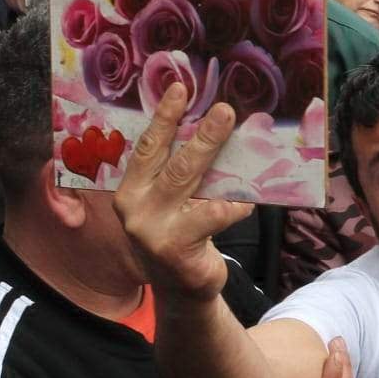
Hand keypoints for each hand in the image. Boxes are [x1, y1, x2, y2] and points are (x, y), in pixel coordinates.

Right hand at [113, 85, 254, 301]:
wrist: (181, 289)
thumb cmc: (180, 235)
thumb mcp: (172, 203)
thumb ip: (180, 173)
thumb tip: (214, 128)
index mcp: (130, 190)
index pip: (147, 147)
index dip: (164, 117)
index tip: (180, 88)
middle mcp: (135, 207)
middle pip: (173, 162)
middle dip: (201, 133)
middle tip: (225, 109)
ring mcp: (153, 230)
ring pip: (190, 182)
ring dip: (214, 153)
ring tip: (237, 134)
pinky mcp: (175, 249)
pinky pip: (213, 215)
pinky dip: (234, 206)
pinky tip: (248, 202)